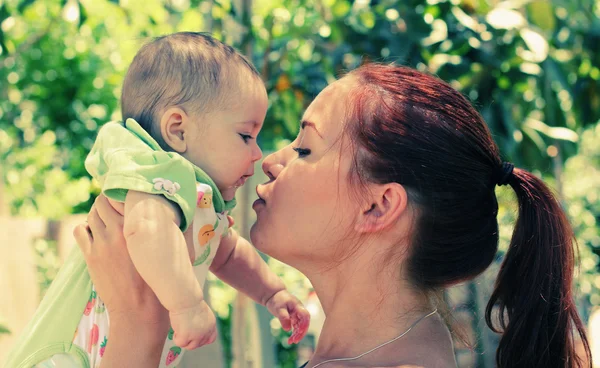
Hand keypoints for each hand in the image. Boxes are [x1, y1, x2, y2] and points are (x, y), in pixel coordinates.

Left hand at [73, 195, 168, 333]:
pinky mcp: (90, 256)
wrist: (139, 308)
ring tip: (105, 224)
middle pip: (101, 203)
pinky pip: (80, 231)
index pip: (119, 197)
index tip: (124, 199)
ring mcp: (100, 244)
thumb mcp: (165, 251)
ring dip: (96, 216)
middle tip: (113, 210)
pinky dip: (85, 229)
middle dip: (105, 204)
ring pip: (90, 216)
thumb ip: (162, 231)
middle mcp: (116, 231)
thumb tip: (170, 216)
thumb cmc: (158, 280)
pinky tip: (94, 236)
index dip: (120, 196)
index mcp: (135, 227)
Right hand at [169, 301, 217, 349]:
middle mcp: (206, 331)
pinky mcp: (186, 336)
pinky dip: (176, 338)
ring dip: (183, 340)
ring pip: (189, 346)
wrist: (186, 299)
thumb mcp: (201, 313)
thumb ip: (200, 323)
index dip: (202, 340)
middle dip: (190, 340)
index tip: (195, 338)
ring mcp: (197, 335)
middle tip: (183, 333)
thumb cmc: (190, 301)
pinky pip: (180, 343)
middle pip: (199, 344)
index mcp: (211, 324)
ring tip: (179, 330)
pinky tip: (176, 330)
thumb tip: (193, 330)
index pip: (211, 339)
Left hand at [266, 290, 310, 343]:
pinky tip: (290, 340)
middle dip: (301, 333)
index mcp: (298, 306)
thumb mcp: (278, 308)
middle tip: (294, 341)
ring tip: (290, 342)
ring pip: (300, 326)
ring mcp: (297, 315)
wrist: (273, 295)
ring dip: (297, 335)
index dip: (304, 324)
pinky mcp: (294, 318)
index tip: (299, 331)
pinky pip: (296, 327)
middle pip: (304, 323)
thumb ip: (283, 318)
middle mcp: (299, 311)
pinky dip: (294, 333)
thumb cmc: (277, 299)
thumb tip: (287, 329)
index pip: (305, 316)